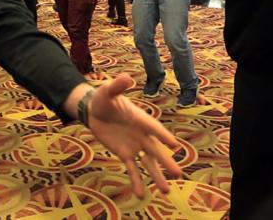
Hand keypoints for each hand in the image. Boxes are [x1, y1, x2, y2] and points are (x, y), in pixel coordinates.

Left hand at [87, 74, 181, 196]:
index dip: (163, 136)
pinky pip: (132, 169)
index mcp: (140, 119)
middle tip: (178, 174)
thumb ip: (118, 86)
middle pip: (156, 150)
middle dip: (166, 162)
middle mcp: (142, 134)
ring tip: (166, 191)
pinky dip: (136, 180)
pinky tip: (140, 194)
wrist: (94, 110)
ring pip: (148, 163)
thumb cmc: (104, 98)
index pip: (154, 129)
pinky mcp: (124, 153)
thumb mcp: (108, 91)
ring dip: (156, 176)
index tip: (174, 145)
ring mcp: (135, 145)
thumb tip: (127, 77)